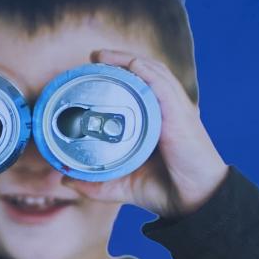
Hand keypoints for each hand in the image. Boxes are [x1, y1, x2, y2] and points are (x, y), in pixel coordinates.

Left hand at [59, 49, 227, 217]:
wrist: (193, 202)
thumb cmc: (165, 190)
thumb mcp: (121, 184)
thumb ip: (95, 184)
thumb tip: (65, 180)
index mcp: (152, 123)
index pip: (135, 89)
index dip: (115, 76)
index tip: (89, 72)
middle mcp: (164, 112)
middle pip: (142, 75)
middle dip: (118, 62)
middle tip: (92, 58)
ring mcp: (173, 112)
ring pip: (152, 74)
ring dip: (127, 60)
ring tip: (102, 56)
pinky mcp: (180, 116)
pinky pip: (164, 86)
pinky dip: (148, 73)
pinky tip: (132, 65)